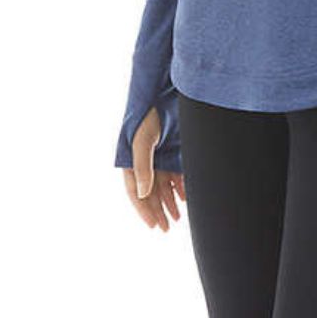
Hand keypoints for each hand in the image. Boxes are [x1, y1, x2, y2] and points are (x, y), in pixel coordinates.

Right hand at [122, 105, 185, 231]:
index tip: (152, 226)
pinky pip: (176, 172)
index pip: (135, 190)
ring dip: (170, 201)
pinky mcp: (174, 148)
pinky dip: (180, 186)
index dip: (143, 209)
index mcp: (130, 158)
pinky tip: (186, 198)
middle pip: (150, 191)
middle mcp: (145, 159)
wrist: (166, 89)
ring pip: (164, 184)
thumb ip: (142, 166)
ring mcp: (160, 154)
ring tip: (177, 218)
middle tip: (166, 228)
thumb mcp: (143, 139)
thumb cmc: (149, 113)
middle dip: (157, 210)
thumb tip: (142, 193)